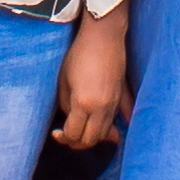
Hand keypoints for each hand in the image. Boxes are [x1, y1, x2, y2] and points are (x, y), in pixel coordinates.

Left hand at [52, 14, 131, 149]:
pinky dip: (116, 130)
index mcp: (83, 103)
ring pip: (106, 134)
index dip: (64, 138)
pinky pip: (121, 120)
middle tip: (68, 135)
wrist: (103, 37)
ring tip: (83, 130)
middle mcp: (102, 108)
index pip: (74, 134)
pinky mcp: (122, 97)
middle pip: (91, 140)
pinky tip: (112, 135)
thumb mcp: (63, 81)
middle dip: (77, 142)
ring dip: (93, 137)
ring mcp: (115, 103)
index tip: (57, 133)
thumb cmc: (79, 54)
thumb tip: (71, 119)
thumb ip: (66, 105)